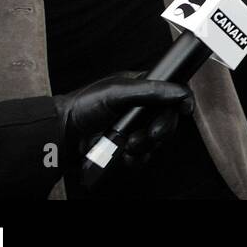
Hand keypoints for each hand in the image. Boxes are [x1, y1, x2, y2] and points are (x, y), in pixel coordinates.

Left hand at [52, 72, 192, 167]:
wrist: (62, 135)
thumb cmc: (83, 106)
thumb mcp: (116, 93)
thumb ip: (150, 90)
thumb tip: (178, 91)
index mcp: (141, 87)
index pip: (171, 92)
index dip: (181, 100)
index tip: (184, 109)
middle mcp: (141, 108)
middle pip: (168, 119)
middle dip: (160, 129)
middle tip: (150, 134)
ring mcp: (135, 128)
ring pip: (157, 140)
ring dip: (146, 145)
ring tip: (128, 144)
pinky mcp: (127, 147)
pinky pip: (144, 156)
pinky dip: (137, 158)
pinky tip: (125, 155)